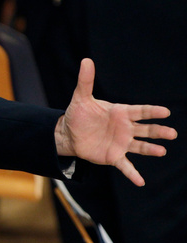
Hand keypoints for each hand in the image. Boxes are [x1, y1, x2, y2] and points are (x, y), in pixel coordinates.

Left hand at [54, 59, 175, 185]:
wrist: (69, 134)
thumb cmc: (78, 114)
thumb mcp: (81, 98)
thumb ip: (86, 81)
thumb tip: (86, 60)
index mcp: (120, 113)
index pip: (140, 111)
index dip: (152, 112)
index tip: (165, 112)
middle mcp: (125, 128)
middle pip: (146, 130)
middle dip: (158, 131)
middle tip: (172, 133)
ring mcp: (121, 143)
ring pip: (140, 147)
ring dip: (151, 150)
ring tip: (162, 151)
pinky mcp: (113, 156)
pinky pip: (125, 166)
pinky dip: (132, 174)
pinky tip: (141, 182)